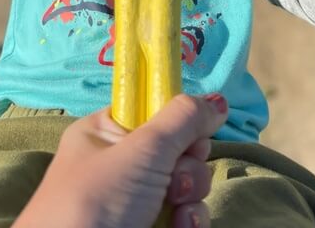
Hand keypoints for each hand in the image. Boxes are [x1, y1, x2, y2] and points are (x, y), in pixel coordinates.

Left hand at [14, 93, 227, 227]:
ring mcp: (136, 201)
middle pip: (178, 147)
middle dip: (188, 163)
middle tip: (175, 176)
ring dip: (191, 194)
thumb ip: (183, 119)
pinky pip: (185, 215)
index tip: (190, 130)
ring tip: (176, 208)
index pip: (153, 110)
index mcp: (105, 133)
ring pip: (186, 184)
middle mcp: (121, 165)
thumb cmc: (97, 202)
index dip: (177, 119)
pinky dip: (189, 221)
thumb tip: (218, 100)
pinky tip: (180, 227)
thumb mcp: (141, 149)